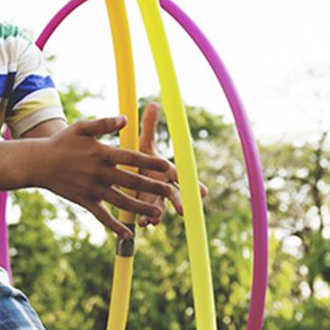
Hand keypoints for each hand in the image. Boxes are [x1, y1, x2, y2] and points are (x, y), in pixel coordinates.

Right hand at [37, 115, 176, 236]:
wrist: (39, 163)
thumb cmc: (63, 142)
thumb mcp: (82, 127)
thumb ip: (104, 124)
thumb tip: (126, 119)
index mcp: (101, 153)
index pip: (131, 158)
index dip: (150, 162)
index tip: (167, 166)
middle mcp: (98, 172)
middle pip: (130, 181)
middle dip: (152, 187)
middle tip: (170, 192)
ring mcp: (91, 189)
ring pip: (120, 201)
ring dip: (140, 208)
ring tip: (158, 214)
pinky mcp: (84, 201)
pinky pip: (101, 216)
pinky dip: (114, 226)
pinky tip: (128, 234)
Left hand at [133, 102, 207, 226]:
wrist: (126, 170)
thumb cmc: (141, 156)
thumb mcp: (144, 142)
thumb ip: (149, 126)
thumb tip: (153, 104)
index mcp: (168, 170)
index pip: (184, 177)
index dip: (194, 186)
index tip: (203, 193)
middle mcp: (165, 186)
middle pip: (176, 195)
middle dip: (180, 203)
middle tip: (184, 211)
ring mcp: (154, 198)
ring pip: (160, 208)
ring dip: (158, 215)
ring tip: (154, 222)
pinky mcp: (143, 207)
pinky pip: (146, 215)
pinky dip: (144, 220)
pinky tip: (142, 225)